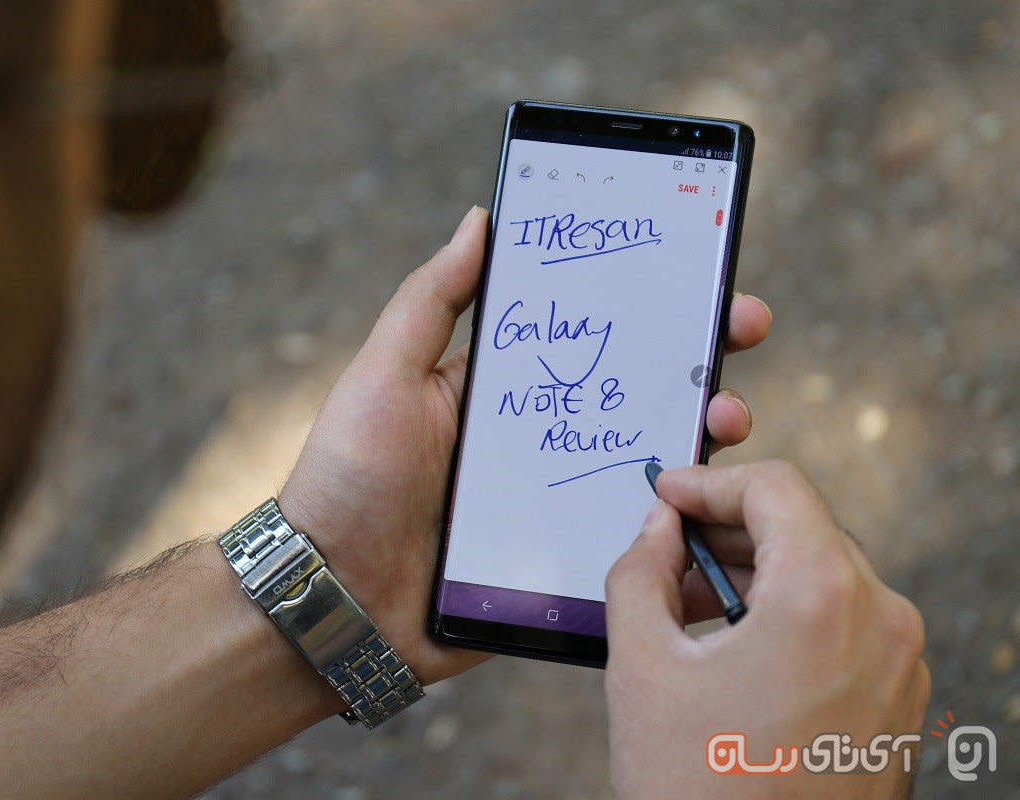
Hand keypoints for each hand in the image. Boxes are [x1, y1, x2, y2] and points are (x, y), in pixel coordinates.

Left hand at [280, 206, 771, 683]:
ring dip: (700, 439)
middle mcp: (537, 441)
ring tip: (726, 421)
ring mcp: (555, 504)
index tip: (703, 280)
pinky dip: (678, 528)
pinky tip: (714, 512)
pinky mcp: (564, 566)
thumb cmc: (348, 478)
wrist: (332, 599)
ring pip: (648, 468)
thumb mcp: (385, 375)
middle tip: (739, 334)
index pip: (589, 337)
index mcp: (502, 391)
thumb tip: (482, 218)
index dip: (647, 307)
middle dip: (695, 362)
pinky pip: (633, 545)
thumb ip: (433, 300)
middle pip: (634, 396)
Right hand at [605, 462, 929, 799]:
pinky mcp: (899, 700)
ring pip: (824, 575)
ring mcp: (900, 664)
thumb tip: (658, 526)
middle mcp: (882, 620)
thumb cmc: (700, 788)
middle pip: (803, 529)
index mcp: (825, 596)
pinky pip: (843, 622)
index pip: (775, 488)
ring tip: (690, 610)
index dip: (710, 481)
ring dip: (756, 574)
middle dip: (727, 532)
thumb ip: (640, 570)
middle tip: (666, 555)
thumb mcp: (643, 665)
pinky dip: (788, 614)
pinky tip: (732, 649)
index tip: (666, 494)